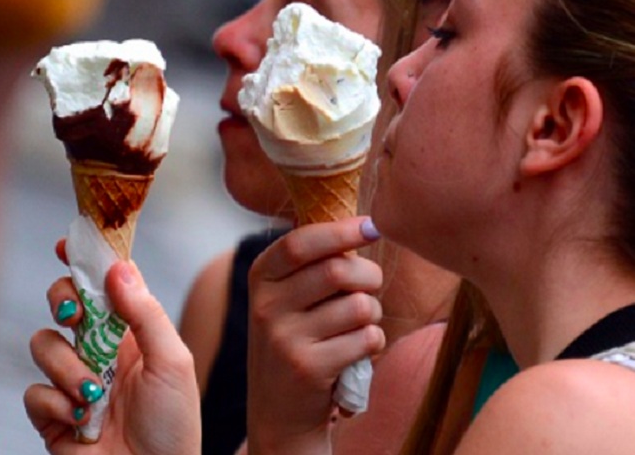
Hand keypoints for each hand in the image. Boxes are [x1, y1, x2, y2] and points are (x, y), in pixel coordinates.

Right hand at [25, 247, 200, 454]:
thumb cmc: (173, 425)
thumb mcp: (171, 361)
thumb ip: (145, 313)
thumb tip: (118, 268)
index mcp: (133, 332)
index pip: (108, 285)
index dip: (88, 260)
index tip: (67, 243)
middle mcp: (101, 349)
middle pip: (66, 302)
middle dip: (63, 300)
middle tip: (74, 313)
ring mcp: (74, 380)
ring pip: (43, 344)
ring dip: (68, 368)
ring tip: (93, 395)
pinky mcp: (53, 414)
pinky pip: (34, 393)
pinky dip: (55, 404)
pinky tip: (81, 421)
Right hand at [246, 217, 384, 454]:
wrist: (278, 412)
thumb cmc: (296, 338)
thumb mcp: (287, 296)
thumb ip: (313, 261)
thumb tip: (362, 222)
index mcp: (260, 277)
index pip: (300, 242)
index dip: (340, 231)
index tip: (371, 226)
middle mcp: (265, 306)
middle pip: (337, 271)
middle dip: (369, 274)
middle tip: (371, 284)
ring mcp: (284, 339)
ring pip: (359, 306)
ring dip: (373, 313)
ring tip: (358, 325)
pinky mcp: (308, 368)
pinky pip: (366, 338)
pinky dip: (374, 341)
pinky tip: (356, 352)